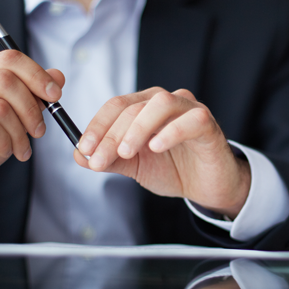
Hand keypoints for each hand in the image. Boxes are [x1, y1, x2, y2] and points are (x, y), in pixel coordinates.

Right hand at [0, 50, 64, 205]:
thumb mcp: (12, 119)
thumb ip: (32, 96)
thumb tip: (57, 76)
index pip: (10, 59)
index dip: (37, 75)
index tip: (55, 96)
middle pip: (7, 81)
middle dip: (31, 109)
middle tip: (39, 132)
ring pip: (0, 108)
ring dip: (19, 134)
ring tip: (20, 149)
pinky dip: (4, 143)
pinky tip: (3, 151)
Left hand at [74, 87, 250, 217]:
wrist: (206, 187)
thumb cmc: (173, 169)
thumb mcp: (135, 166)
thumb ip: (110, 159)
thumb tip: (80, 155)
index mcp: (146, 107)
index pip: (116, 106)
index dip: (97, 125)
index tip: (84, 148)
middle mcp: (167, 102)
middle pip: (133, 106)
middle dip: (111, 134)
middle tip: (99, 159)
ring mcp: (189, 110)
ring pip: (161, 103)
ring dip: (137, 128)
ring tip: (126, 152)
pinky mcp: (208, 125)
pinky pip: (191, 119)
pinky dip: (171, 131)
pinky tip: (157, 147)